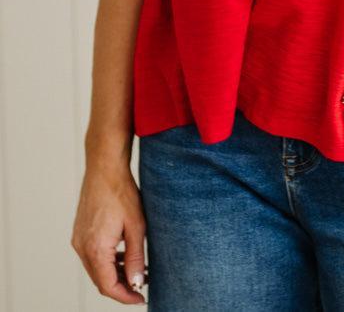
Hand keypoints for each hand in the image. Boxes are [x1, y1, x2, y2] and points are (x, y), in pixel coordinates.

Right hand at [70, 163, 148, 303]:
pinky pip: (92, 255)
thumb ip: (135, 258)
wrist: (104, 168)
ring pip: (96, 269)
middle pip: (100, 280)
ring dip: (114, 274)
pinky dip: (107, 261)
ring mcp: (78, 239)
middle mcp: (82, 247)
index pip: (108, 286)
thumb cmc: (121, 192)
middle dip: (121, 286)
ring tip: (137, 270)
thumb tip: (136, 283)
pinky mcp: (80, 232)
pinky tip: (123, 255)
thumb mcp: (136, 226)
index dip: (125, 296)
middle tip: (141, 286)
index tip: (140, 298)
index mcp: (95, 249)